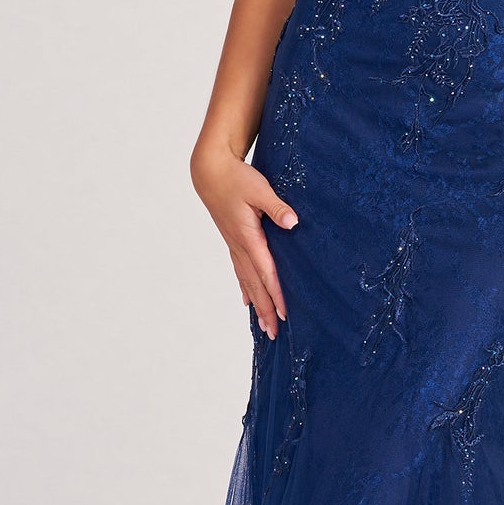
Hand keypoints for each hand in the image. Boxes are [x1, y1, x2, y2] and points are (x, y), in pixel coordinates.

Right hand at [190, 143, 297, 338]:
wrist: (210, 172)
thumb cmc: (236, 178)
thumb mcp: (259, 189)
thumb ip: (277, 207)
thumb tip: (293, 223)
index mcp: (248, 237)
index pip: (266, 272)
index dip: (275, 294)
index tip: (283, 314)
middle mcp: (239, 246)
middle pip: (255, 285)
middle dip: (265, 310)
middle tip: (273, 333)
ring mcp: (234, 245)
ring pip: (246, 281)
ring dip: (256, 305)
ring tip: (263, 326)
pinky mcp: (232, 241)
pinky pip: (239, 271)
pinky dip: (245, 288)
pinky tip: (247, 301)